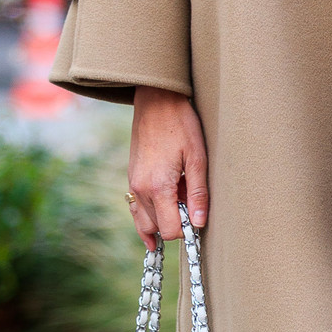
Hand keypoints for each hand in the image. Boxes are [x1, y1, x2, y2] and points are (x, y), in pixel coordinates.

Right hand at [128, 88, 209, 251]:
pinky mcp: (132, 178)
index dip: (187, 229)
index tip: (199, 217)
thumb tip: (199, 223)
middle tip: (192, 207)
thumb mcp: (197, 158)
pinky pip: (136, 209)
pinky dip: (148, 217)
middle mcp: (140, 189)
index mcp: (158, 187)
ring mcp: (133, 184)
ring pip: (145, 222)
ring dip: (162, 221)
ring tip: (180, 208)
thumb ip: (198, 193)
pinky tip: (159, 220)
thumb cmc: (181, 125)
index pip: (170, 230)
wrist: (156, 101)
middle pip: (158, 228)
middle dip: (176, 224)